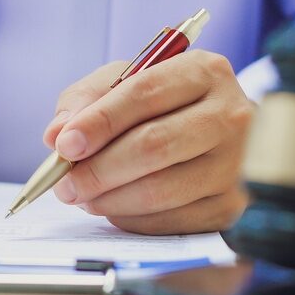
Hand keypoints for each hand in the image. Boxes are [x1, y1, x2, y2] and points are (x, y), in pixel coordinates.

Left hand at [42, 51, 252, 233]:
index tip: (64, 146)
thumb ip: (87, 100)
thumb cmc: (166, 105)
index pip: (144, 94)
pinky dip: (131, 219)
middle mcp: (231, 115)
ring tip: (83, 196)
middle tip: (65, 184)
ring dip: (108, 199)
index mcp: (204, 72)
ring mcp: (237, 164)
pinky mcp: (233, 206)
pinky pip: (170, 221)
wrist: (222, 136)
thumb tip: (57, 137)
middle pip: (153, 146)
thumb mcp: (126, 82)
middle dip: (98, 170)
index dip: (99, 122)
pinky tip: (114, 207)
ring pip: (160, 191)